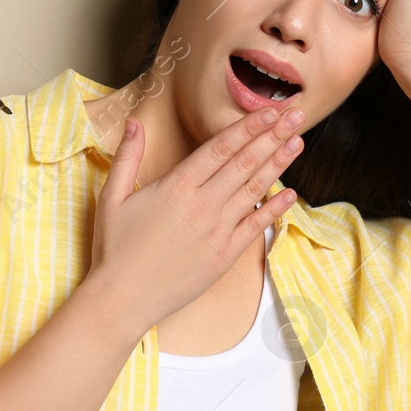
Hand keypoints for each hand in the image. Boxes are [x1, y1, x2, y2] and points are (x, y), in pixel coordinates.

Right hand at [86, 107, 305, 335]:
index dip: (248, 127)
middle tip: (295, 116)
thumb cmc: (114, 250)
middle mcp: (203, 204)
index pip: (221, 147)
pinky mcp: (225, 254)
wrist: (123, 299)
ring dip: (278, 163)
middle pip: (245, 162)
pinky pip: (256, 226)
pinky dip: (275, 208)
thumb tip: (134, 122)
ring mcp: (218, 230)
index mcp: (177, 186)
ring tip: (297, 142)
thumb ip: (127, 157)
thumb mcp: (112, 197)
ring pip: (255, 188)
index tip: (269, 111)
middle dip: (272, 136)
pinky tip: (291, 193)